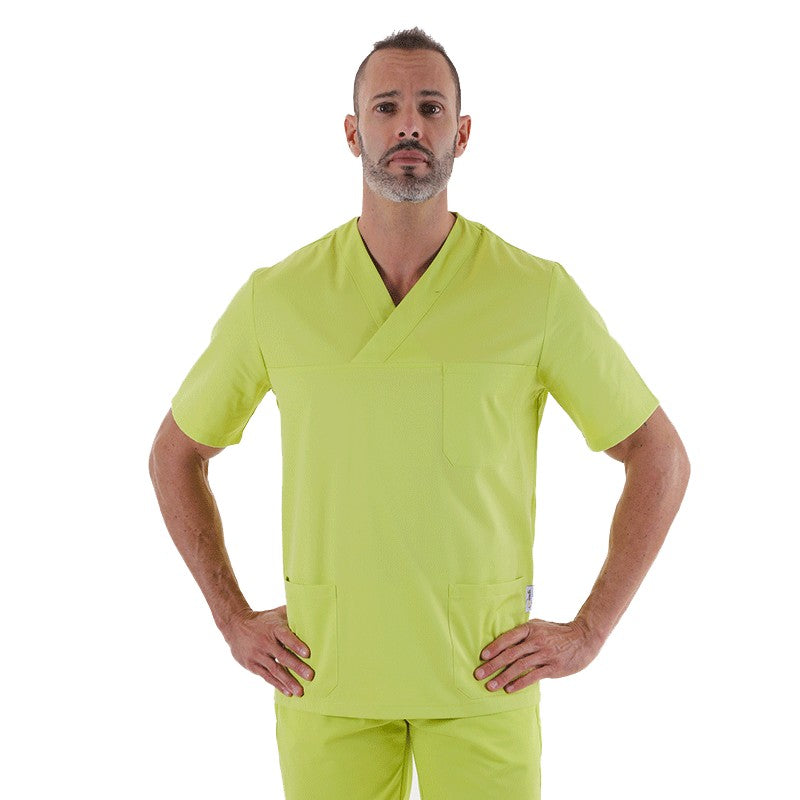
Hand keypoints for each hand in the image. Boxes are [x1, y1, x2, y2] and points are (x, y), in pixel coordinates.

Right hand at [223, 605, 313, 696]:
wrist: (235, 625)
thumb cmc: (263, 620)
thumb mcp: (276, 613)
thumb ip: (292, 614)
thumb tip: (311, 611)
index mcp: (273, 628)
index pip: (286, 636)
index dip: (296, 644)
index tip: (308, 654)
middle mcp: (265, 642)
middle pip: (282, 656)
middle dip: (297, 667)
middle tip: (310, 676)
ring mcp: (258, 655)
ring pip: (275, 670)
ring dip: (288, 681)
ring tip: (300, 691)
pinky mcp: (252, 665)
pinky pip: (266, 677)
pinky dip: (278, 685)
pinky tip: (288, 692)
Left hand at [473, 617, 602, 693]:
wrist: (583, 638)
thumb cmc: (558, 632)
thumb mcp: (540, 626)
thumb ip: (524, 634)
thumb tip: (504, 642)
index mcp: (530, 628)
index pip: (508, 638)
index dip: (494, 647)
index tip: (482, 657)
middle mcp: (536, 641)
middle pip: (510, 654)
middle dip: (492, 665)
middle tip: (478, 674)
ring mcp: (545, 654)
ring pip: (519, 667)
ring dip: (502, 677)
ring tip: (490, 686)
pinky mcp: (553, 667)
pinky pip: (533, 676)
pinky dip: (520, 683)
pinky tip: (509, 689)